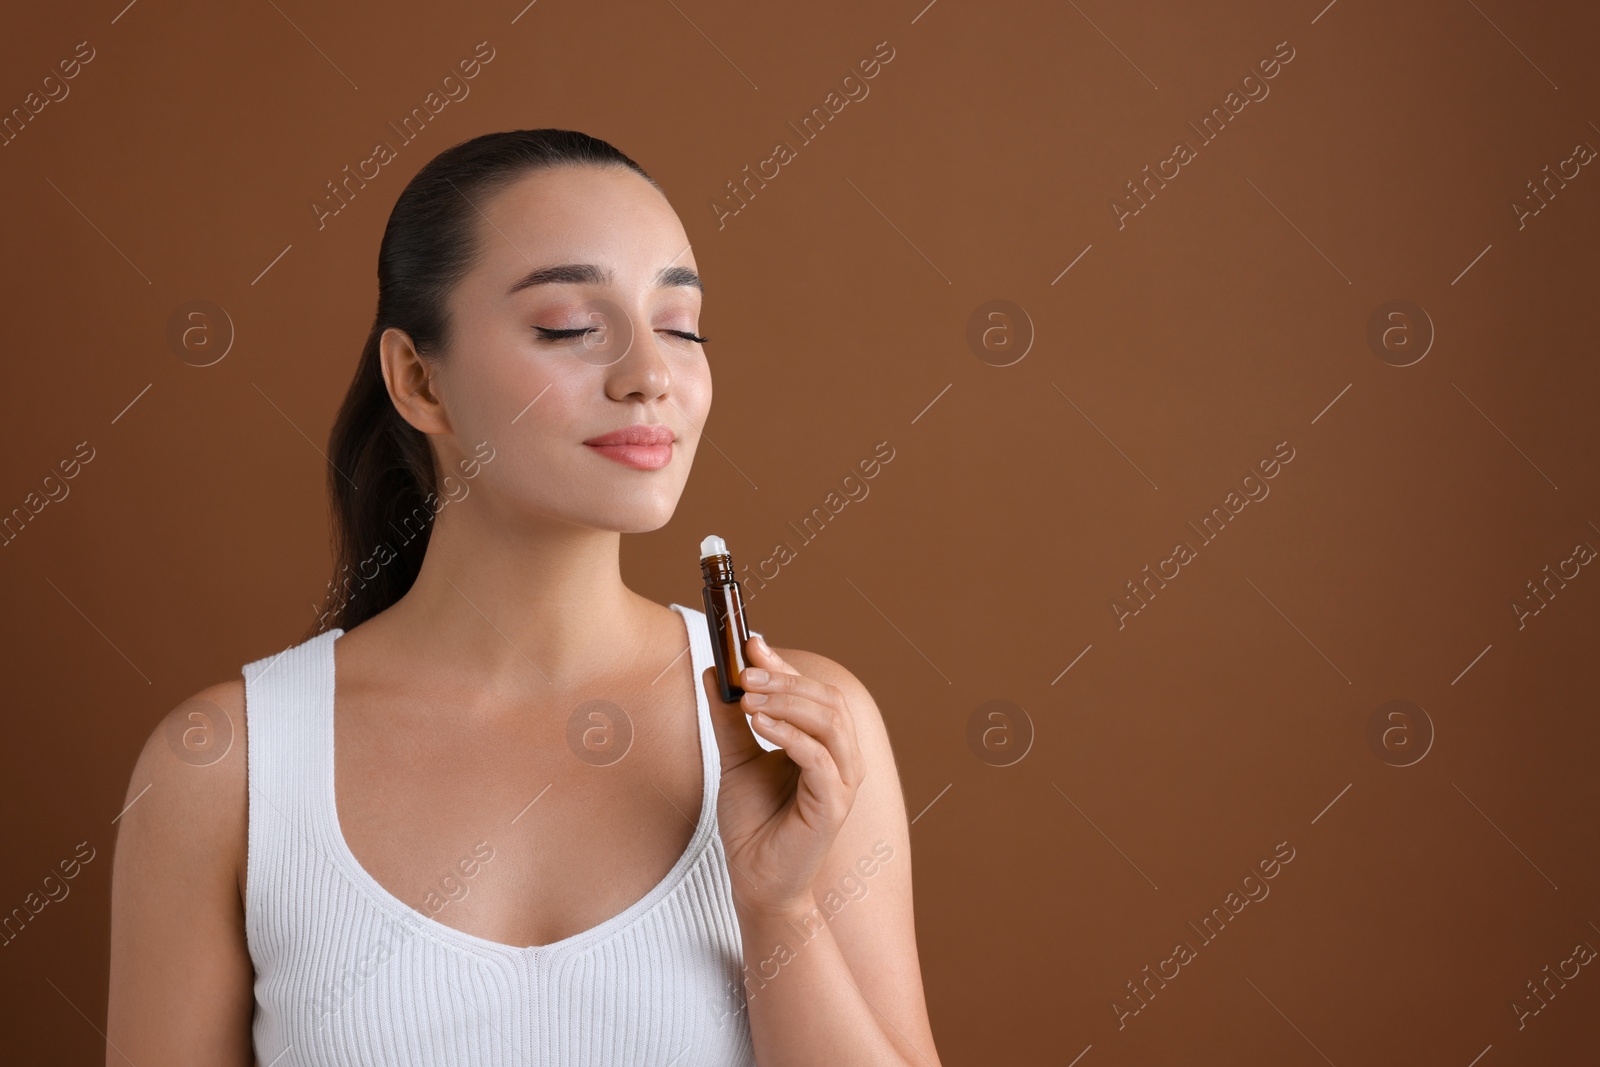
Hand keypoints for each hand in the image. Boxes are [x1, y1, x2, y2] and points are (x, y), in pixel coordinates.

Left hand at [701, 633, 863, 918]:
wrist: (755, 879)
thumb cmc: (753, 823)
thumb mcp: (736, 760)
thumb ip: (729, 720)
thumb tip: (711, 673)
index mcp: (825, 743)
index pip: (813, 691)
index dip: (784, 666)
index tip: (750, 644)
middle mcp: (842, 758)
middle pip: (827, 699)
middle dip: (785, 680)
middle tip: (745, 672)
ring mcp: (843, 782)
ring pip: (831, 722)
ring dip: (788, 702)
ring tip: (748, 699)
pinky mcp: (834, 806)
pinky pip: (819, 759)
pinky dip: (790, 735)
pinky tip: (759, 725)